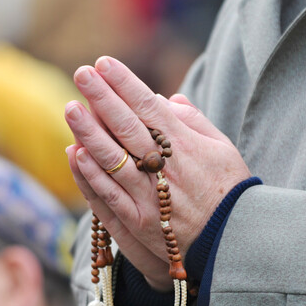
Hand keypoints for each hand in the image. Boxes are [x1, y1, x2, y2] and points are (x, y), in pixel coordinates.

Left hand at [64, 56, 250, 289]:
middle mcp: (164, 168)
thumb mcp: (222, 149)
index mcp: (185, 145)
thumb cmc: (230, 191)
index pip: (148, 106)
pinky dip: (91, 174)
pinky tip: (75, 153)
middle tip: (81, 73)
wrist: (234, 241)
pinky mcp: (138, 222)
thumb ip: (194, 122)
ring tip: (70, 107)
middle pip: (127, 126)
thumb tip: (166, 99)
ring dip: (89, 132)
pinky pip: (109, 195)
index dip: (124, 83)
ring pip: (113, 159)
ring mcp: (148, 196)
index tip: (104, 63)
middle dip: (102, 97)